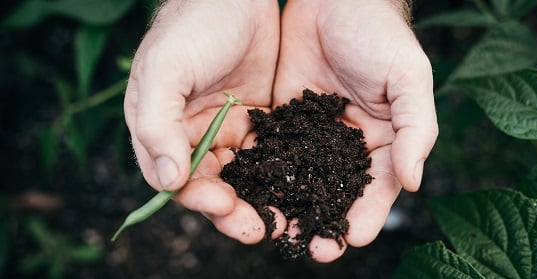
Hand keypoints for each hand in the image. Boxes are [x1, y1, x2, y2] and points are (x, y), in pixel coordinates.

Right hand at [124, 0, 283, 243]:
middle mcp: (192, 135)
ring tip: (283, 219)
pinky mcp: (256, 121)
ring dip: (258, 200)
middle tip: (260, 228)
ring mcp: (226, 129)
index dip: (196, 197)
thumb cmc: (193, 26)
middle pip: (209, 185)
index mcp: (161, 128)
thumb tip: (169, 181)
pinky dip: (278, 176)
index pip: (173, 177)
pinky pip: (266, 155)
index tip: (222, 205)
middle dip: (232, 210)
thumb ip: (158, 124)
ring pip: (240, 177)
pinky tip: (299, 188)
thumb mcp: (166, 69)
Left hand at [273, 0, 437, 261]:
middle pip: (336, 193)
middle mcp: (347, 146)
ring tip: (278, 230)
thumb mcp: (408, 78)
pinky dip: (265, 175)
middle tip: (310, 247)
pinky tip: (253, 194)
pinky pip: (274, 153)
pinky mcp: (283, 121)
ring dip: (291, 207)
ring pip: (302, 181)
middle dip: (324, 222)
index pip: (378, 188)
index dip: (367, 215)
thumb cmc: (379, 36)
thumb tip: (414, 181)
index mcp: (384, 141)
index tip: (353, 239)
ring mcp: (313, 136)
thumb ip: (416, 128)